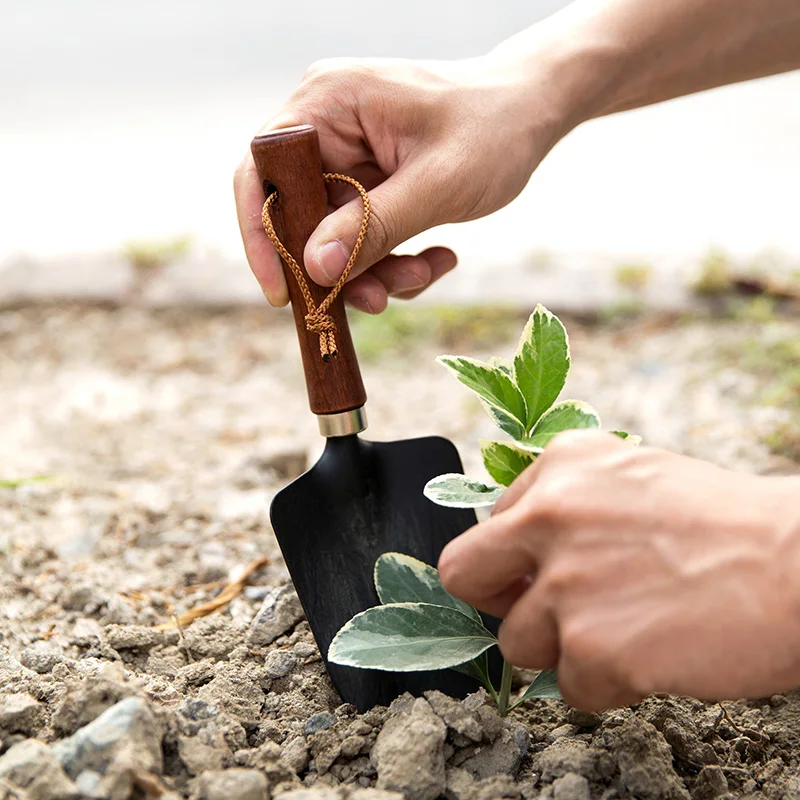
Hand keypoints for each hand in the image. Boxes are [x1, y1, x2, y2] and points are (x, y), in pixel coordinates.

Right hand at [233, 55, 567, 311]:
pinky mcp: (368, 181)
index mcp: (329, 101)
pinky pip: (362, 235)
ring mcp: (347, 154)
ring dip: (375, 270)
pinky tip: (438, 256)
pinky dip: (393, 259)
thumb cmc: (493, 129)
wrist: (534, 111)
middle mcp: (327, 124)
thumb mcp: (437, 184)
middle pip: (298, 213)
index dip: (262, 234)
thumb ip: (372, 227)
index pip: (263, 170)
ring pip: (333, 235)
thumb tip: (313, 268)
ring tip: (426, 270)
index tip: (282, 293)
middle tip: (377, 300)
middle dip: (339, 266)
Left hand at [439, 430, 799, 710]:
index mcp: (559, 467)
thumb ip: (566, 509)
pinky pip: (570, 687)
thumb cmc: (726, 527)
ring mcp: (566, 583)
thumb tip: (519, 560)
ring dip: (565, 649)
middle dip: (500, 602)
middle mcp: (548, 515)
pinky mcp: (592, 646)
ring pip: (518, 644)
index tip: (543, 576)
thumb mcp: (631, 480)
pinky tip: (652, 655)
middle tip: (544, 615)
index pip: (490, 527)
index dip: (516, 561)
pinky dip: (607, 684)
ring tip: (627, 631)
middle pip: (465, 575)